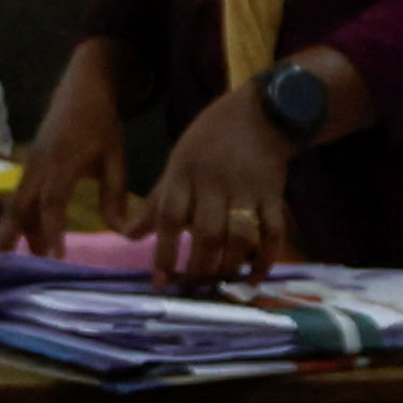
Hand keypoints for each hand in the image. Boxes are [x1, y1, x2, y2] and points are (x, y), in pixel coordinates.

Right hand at [10, 61, 128, 254]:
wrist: (81, 88)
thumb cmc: (101, 123)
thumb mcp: (116, 157)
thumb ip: (115, 195)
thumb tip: (119, 232)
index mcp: (63, 160)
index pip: (53, 200)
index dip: (52, 229)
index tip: (54, 257)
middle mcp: (40, 164)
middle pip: (20, 205)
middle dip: (9, 236)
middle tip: (0, 266)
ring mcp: (30, 165)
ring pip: (17, 204)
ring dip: (14, 233)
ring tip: (11, 265)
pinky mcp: (29, 167)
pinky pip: (21, 198)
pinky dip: (21, 221)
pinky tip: (28, 243)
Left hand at [138, 90, 298, 284]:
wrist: (261, 112)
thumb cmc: (211, 138)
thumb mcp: (177, 161)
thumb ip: (157, 200)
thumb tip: (128, 236)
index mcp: (184, 173)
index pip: (169, 217)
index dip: (163, 253)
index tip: (160, 282)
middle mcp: (214, 183)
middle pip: (207, 233)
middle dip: (198, 268)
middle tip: (191, 290)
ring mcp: (247, 189)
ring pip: (239, 237)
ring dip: (229, 267)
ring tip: (218, 286)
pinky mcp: (274, 195)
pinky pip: (272, 232)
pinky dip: (265, 259)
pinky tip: (253, 277)